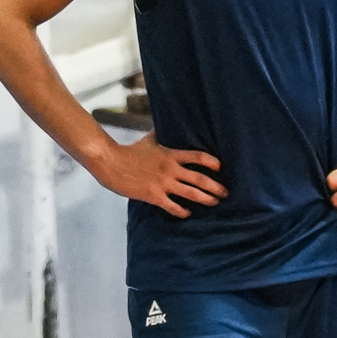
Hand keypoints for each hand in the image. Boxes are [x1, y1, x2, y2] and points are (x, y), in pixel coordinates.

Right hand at [85, 135, 222, 216]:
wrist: (111, 163)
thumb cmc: (129, 151)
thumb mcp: (148, 140)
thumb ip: (159, 134)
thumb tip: (163, 124)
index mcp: (171, 155)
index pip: (198, 157)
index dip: (212, 163)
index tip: (220, 168)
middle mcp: (170, 169)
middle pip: (200, 179)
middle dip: (216, 187)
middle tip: (225, 193)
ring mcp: (163, 183)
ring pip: (191, 193)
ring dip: (206, 199)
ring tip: (214, 203)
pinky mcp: (153, 196)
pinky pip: (173, 206)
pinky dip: (182, 211)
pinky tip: (187, 214)